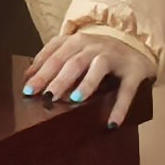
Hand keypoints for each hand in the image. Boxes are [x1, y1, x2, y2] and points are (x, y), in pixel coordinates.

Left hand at [24, 29, 153, 121]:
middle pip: (74, 61)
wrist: (137, 45)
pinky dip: (120, 106)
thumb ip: (52, 60)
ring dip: (87, 83)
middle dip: (59, 79)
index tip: (27, 90)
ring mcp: (114, 57)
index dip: (40, 72)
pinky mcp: (133, 71)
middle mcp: (94, 46)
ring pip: (98, 67)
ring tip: (75, 99)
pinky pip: (127, 89)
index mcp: (77, 41)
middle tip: (46, 97)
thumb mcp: (75, 51)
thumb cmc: (98, 53)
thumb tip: (27, 76)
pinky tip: (112, 123)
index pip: (55, 55)